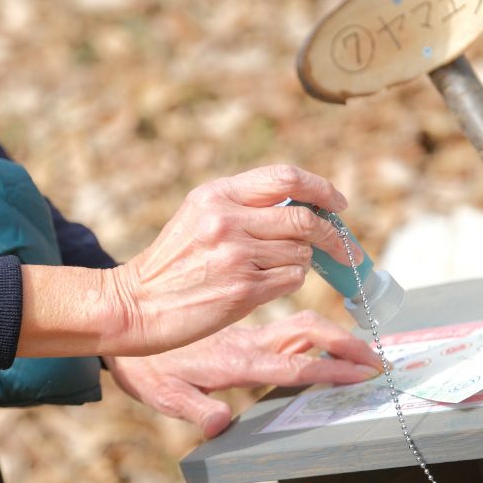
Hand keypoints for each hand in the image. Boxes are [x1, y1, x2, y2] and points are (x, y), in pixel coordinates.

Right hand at [108, 165, 359, 354]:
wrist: (137, 305)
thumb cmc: (173, 263)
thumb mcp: (198, 215)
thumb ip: (244, 204)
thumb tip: (303, 205)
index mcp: (217, 194)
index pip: (286, 178)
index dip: (321, 189)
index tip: (338, 203)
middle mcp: (227, 220)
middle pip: (304, 218)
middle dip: (333, 233)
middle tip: (345, 248)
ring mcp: (236, 256)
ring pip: (301, 252)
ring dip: (302, 262)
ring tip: (277, 269)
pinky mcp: (244, 290)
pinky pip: (292, 280)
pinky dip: (290, 282)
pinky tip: (267, 286)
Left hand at [109, 310, 380, 437]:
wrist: (125, 324)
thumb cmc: (143, 367)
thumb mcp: (164, 396)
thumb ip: (196, 409)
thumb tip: (222, 423)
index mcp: (234, 362)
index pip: (293, 366)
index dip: (332, 370)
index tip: (364, 373)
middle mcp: (246, 343)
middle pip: (306, 335)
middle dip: (345, 346)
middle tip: (377, 359)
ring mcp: (246, 334)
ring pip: (299, 325)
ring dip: (334, 333)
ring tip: (363, 346)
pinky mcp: (242, 329)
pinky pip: (284, 324)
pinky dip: (314, 329)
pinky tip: (327, 334)